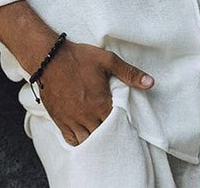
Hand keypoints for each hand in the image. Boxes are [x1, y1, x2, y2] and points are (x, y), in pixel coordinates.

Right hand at [37, 40, 154, 145]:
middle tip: (118, 133)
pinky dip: (80, 142)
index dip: (124, 127)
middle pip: (103, 137)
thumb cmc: (79, 58)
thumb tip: (150, 82)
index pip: (118, 126)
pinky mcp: (60, 121)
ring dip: (96, 140)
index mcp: (101, 104)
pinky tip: (86, 137)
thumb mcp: (107, 60)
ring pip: (88, 141)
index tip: (128, 126)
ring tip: (104, 137)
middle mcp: (87, 117)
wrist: (49, 59)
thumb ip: (129, 73)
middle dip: (111, 136)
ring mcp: (72, 121)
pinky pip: (72, 140)